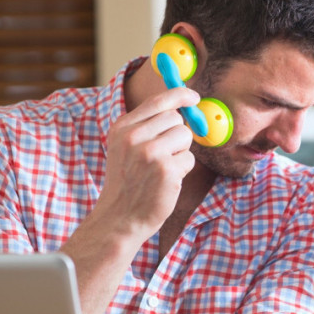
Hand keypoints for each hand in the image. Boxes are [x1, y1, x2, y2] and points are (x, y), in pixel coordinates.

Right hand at [94, 87, 197, 237]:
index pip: (157, 101)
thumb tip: (180, 107)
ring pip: (185, 136)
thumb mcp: (124, 148)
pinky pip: (189, 159)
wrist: (119, 217)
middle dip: (178, 133)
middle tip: (166, 153)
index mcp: (122, 128)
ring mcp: (151, 153)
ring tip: (162, 169)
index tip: (193, 97)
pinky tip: (166, 182)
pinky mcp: (167, 170)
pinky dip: (182, 171)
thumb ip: (146, 126)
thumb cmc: (127, 183)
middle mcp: (134, 137)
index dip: (180, 95)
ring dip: (180, 152)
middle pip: (176, 118)